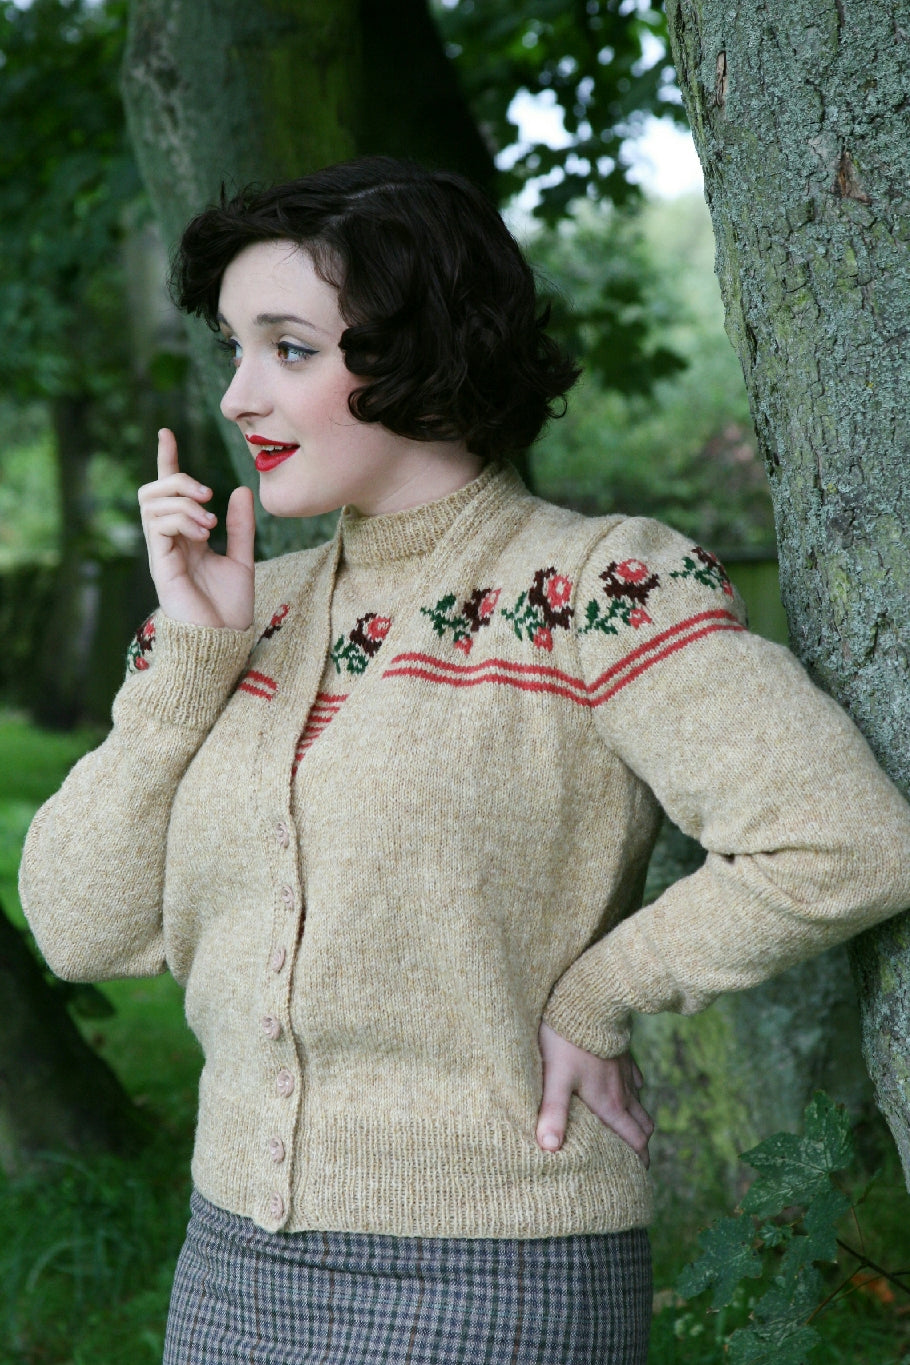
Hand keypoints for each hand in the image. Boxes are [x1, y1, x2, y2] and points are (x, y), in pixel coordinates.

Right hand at [138, 428, 255, 628]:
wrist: (225, 642)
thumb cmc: (230, 609)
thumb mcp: (243, 558)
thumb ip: (241, 526)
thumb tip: (240, 489)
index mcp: (185, 537)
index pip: (169, 492)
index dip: (167, 461)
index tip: (166, 433)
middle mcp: (168, 542)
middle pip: (153, 491)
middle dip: (176, 479)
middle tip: (207, 493)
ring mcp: (161, 552)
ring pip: (153, 503)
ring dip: (184, 502)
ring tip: (210, 522)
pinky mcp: (160, 565)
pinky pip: (158, 525)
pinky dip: (181, 519)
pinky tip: (203, 532)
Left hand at [536, 1020, 653, 1166]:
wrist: (586, 1002)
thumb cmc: (567, 1042)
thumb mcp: (556, 1079)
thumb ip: (553, 1113)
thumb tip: (549, 1149)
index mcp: (610, 1104)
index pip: (635, 1141)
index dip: (640, 1161)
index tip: (638, 1177)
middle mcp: (623, 1092)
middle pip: (643, 1126)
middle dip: (642, 1145)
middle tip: (635, 1160)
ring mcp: (625, 1073)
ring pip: (641, 1103)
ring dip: (638, 1119)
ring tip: (627, 1130)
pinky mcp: (622, 1055)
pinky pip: (634, 1079)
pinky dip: (632, 1091)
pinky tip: (620, 1090)